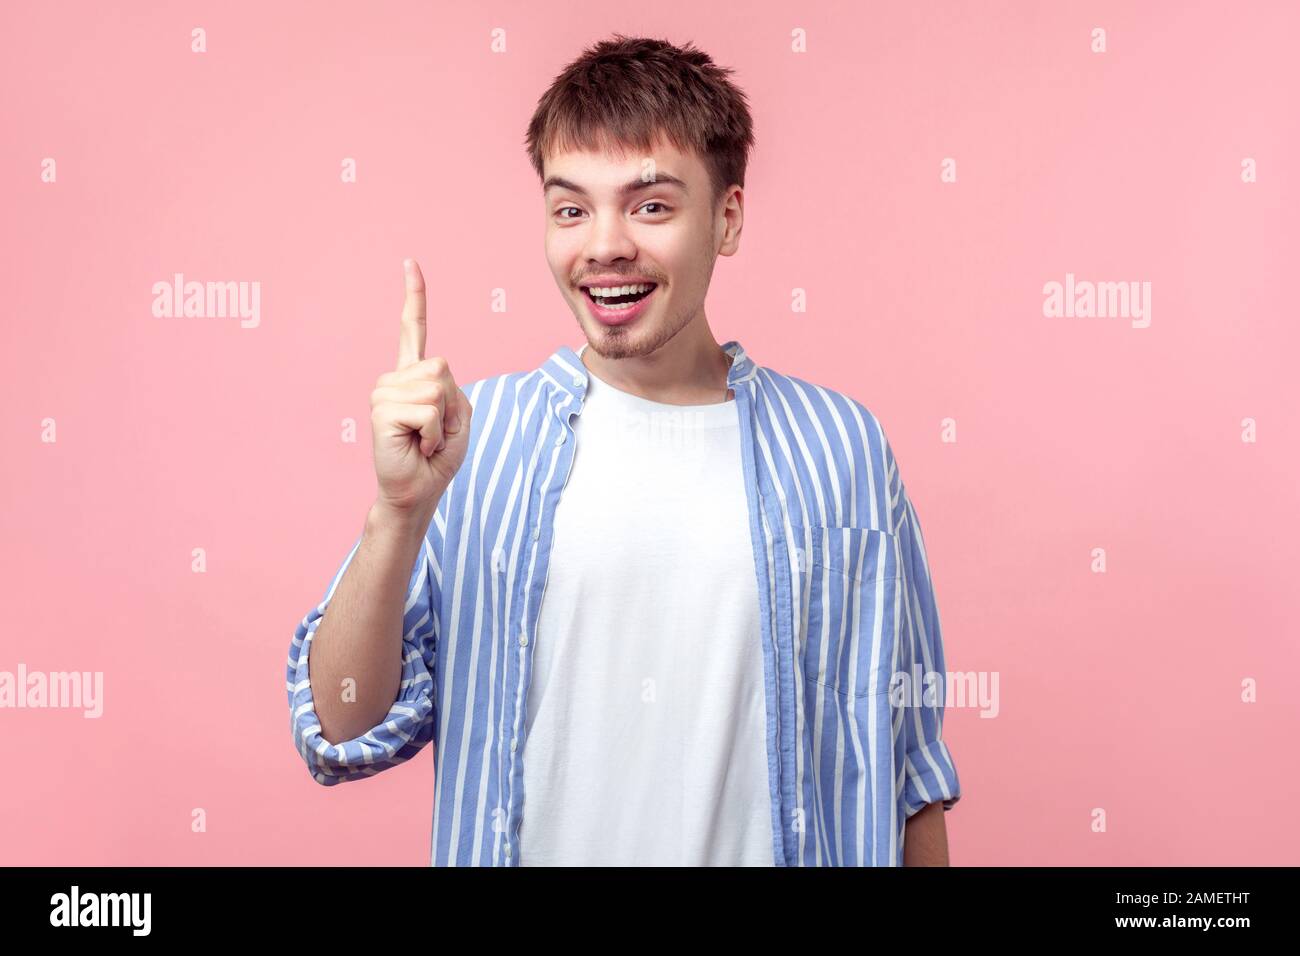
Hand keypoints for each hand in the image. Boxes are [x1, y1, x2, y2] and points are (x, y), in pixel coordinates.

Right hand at [369, 259, 472, 515]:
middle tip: (435, 432)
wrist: (417, 491)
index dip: (414, 296)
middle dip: (451, 404)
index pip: (414, 329)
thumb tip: (431, 373)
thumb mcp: (458, 418)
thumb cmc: (438, 458)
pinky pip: (428, 410)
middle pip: (442, 366)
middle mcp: (394, 378)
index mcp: (413, 376)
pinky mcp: (381, 409)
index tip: (410, 262)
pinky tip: (417, 445)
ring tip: (424, 440)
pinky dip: (434, 434)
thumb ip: (450, 388)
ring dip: (442, 423)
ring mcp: (384, 392)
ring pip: (436, 389)